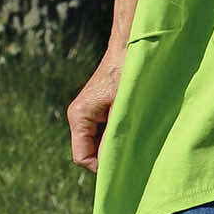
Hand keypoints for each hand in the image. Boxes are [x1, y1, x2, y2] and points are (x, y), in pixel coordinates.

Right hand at [66, 52, 125, 171]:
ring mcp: (87, 113)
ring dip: (115, 143)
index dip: (102, 166)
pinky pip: (104, 132)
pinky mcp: (97, 109)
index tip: (124, 164)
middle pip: (90, 152)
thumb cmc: (128, 74)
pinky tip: (133, 126)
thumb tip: (112, 165)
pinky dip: (118, 133)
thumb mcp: (123, 110)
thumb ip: (115, 137)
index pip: (82, 158)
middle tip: (134, 153)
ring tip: (135, 136)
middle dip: (110, 155)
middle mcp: (78, 116)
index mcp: (79, 116)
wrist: (130, 47)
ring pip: (98, 143)